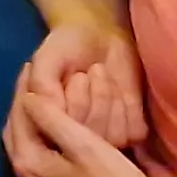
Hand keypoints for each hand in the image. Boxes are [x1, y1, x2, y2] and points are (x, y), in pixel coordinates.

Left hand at [5, 89, 176, 176]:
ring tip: (42, 95)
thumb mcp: (84, 146)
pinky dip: (42, 135)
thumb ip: (52, 120)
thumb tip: (28, 97)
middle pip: (17, 131)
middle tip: (33, 77)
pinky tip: (54, 125)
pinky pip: (38, 155)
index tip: (31, 66)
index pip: (18, 117)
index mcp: (28, 164)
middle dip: (23, 103)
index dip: (24, 90)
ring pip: (26, 144)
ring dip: (31, 119)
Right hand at [20, 17, 149, 148]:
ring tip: (99, 77)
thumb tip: (53, 114)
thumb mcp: (47, 60)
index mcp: (45, 126)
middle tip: (84, 74)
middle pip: (87, 135)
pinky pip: (133, 132)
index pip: (62, 134)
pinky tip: (117, 90)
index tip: (72, 77)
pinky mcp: (131, 133)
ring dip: (107, 98)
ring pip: (110, 136)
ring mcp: (103, 140)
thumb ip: (43, 86)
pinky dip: (127, 107)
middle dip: (88, 98)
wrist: (99, 36)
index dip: (70, 105)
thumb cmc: (67, 48)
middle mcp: (72, 139)